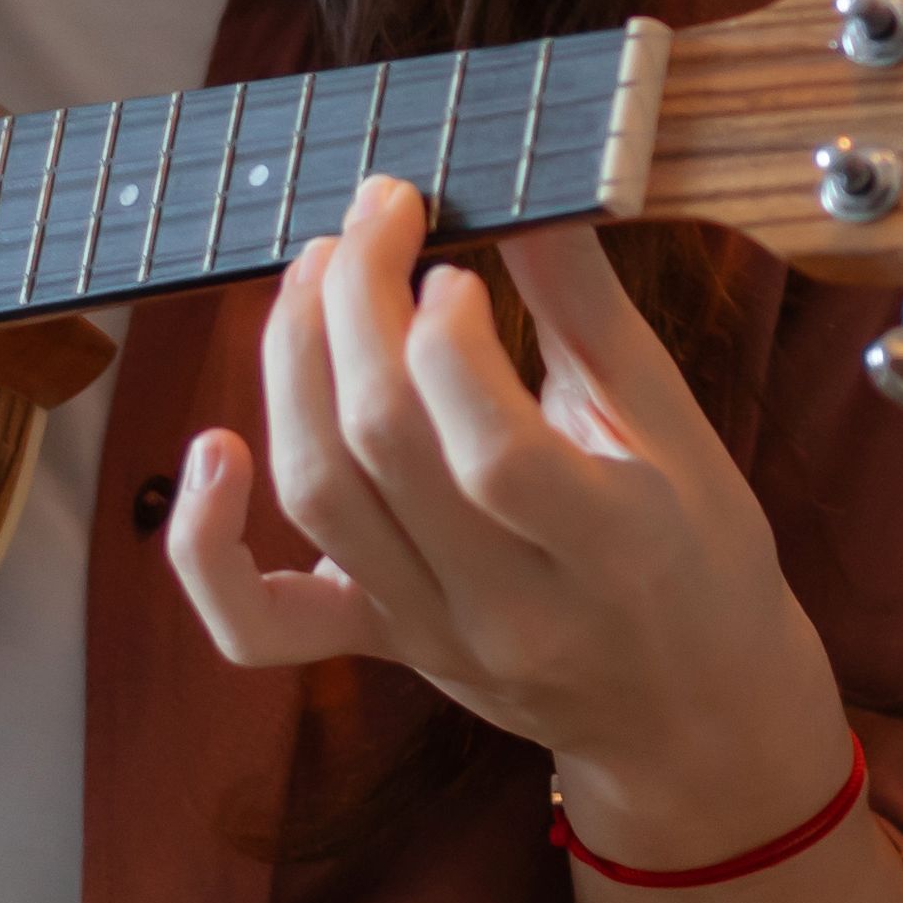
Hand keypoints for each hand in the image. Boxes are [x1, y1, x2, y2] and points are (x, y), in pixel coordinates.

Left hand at [167, 179, 855, 870]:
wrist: (690, 715)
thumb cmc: (696, 551)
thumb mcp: (676, 427)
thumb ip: (590, 307)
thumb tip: (531, 187)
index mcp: (613, 548)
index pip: (494, 452)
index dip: (447, 341)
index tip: (452, 258)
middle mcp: (511, 607)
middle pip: (382, 449)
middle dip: (357, 306)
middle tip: (379, 211)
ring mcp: (432, 635)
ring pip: (317, 498)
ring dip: (291, 365)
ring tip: (319, 271)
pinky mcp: (377, 647)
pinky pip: (256, 624)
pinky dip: (205, 544)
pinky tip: (211, 448)